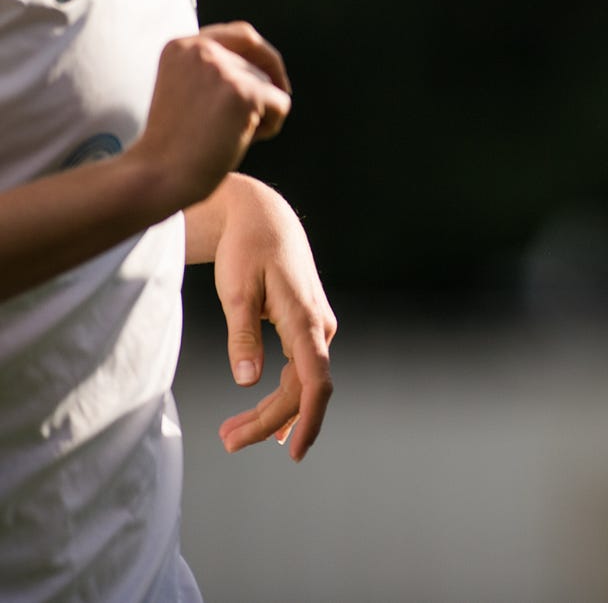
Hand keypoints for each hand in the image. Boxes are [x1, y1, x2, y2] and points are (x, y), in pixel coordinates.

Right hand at [130, 23, 291, 211]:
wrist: (158, 175)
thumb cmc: (176, 142)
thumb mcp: (188, 88)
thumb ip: (216, 68)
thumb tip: (267, 62)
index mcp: (182, 45)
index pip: (243, 34)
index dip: (263, 55)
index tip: (271, 78)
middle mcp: (201, 49)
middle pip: (262, 61)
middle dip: (264, 90)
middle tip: (252, 121)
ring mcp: (223, 69)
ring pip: (272, 84)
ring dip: (262, 113)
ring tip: (229, 135)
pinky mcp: (244, 92)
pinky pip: (282, 104)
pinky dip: (271, 127)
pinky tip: (241, 141)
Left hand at [209, 177, 335, 460]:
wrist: (265, 218)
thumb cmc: (248, 250)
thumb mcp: (236, 291)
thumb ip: (242, 337)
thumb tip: (247, 381)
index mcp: (306, 320)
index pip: (315, 381)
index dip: (308, 419)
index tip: (294, 451)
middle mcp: (319, 328)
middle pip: (301, 390)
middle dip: (268, 422)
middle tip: (227, 442)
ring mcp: (316, 329)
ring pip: (298, 383)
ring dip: (270, 412)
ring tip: (231, 435)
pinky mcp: (306, 328)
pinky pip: (298, 371)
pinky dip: (280, 396)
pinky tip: (266, 419)